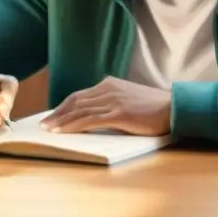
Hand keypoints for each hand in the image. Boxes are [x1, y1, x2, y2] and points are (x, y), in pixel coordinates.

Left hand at [40, 76, 170, 135]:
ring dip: (61, 121)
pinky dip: (74, 126)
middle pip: (75, 101)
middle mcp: (108, 89)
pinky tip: (64, 132)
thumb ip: (112, 103)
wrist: (174, 107)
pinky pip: (90, 120)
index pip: (79, 95)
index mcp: (110, 84)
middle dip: (57, 114)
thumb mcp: (129, 100)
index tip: (52, 115)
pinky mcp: (119, 113)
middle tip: (44, 124)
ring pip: (80, 111)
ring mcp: (113, 100)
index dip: (63, 106)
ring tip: (48, 130)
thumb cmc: (154, 108)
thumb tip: (95, 116)